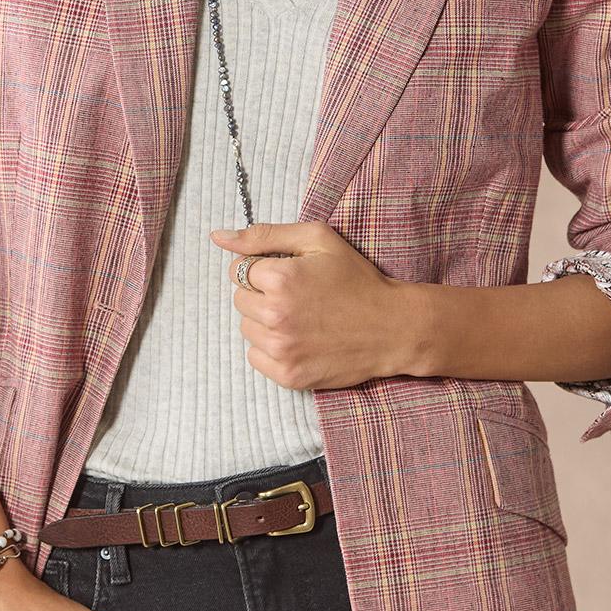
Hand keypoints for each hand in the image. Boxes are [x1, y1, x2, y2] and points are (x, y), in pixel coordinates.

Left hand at [207, 220, 410, 392]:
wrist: (392, 327)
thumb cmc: (357, 278)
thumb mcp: (317, 239)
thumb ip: (264, 235)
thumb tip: (218, 237)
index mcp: (280, 279)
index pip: (238, 270)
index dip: (263, 268)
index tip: (290, 274)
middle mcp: (275, 316)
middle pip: (239, 299)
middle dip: (262, 294)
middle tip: (298, 295)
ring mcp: (281, 349)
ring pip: (246, 328)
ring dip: (265, 321)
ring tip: (301, 317)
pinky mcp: (288, 375)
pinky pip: (256, 357)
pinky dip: (271, 348)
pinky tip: (299, 339)